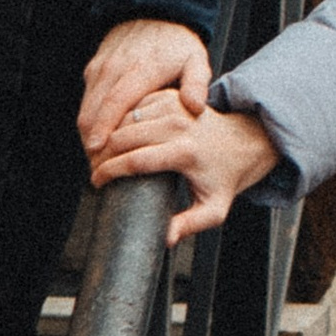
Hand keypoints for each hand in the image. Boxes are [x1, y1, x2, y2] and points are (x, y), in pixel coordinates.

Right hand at [79, 18, 209, 160]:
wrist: (154, 14)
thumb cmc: (178, 44)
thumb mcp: (196, 61)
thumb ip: (197, 84)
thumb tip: (195, 107)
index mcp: (141, 70)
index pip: (115, 103)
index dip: (104, 128)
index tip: (97, 151)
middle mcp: (116, 68)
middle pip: (94, 110)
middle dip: (92, 141)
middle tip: (98, 168)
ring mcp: (102, 68)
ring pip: (86, 107)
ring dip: (88, 134)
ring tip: (97, 160)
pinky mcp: (94, 69)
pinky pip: (86, 99)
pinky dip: (89, 120)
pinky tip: (98, 139)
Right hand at [89, 95, 280, 245]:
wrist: (243, 143)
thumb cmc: (225, 178)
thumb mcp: (213, 209)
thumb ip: (189, 225)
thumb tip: (165, 239)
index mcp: (186, 152)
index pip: (135, 161)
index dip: (109, 172)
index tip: (96, 183)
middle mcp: (179, 125)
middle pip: (123, 137)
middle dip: (101, 155)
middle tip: (93, 170)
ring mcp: (174, 107)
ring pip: (125, 119)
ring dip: (107, 136)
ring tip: (98, 156)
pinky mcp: (170, 96)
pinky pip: (133, 106)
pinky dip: (119, 120)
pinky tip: (112, 137)